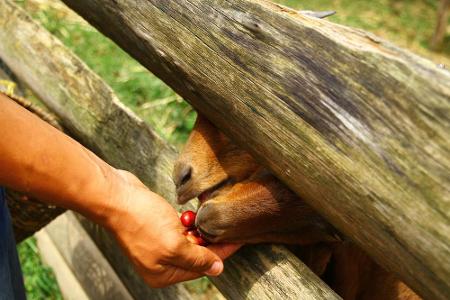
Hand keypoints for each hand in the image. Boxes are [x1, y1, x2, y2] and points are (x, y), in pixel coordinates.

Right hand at [103, 170, 240, 287]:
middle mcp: (160, 262)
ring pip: (189, 240)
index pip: (201, 267)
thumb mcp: (174, 244)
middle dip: (212, 240)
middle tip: (230, 225)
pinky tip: (195, 214)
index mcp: (162, 274)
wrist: (116, 196)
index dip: (222, 252)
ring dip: (201, 229)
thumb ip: (197, 259)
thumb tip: (217, 270)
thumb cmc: (141, 221)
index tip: (239, 240)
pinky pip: (180, 228)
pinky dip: (189, 222)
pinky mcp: (156, 227)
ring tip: (215, 218)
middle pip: (196, 254)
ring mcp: (158, 244)